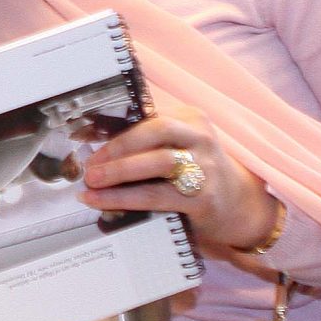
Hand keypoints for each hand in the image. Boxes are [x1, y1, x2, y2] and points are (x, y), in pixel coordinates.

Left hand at [79, 106, 279, 252]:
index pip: (147, 114)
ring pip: (158, 162)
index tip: (82, 136)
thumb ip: (144, 142)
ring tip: (91, 181)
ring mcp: (206, 167)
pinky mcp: (204, 197)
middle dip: (117, 146)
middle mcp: (201, 138)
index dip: (112, 125)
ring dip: (119, 172)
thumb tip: (91, 141)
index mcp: (190, 119)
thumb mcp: (175, 149)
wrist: (238, 206)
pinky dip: (124, 198)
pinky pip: (157, 195)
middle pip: (155, 131)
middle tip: (89, 163)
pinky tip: (102, 201)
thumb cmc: (194, 173)